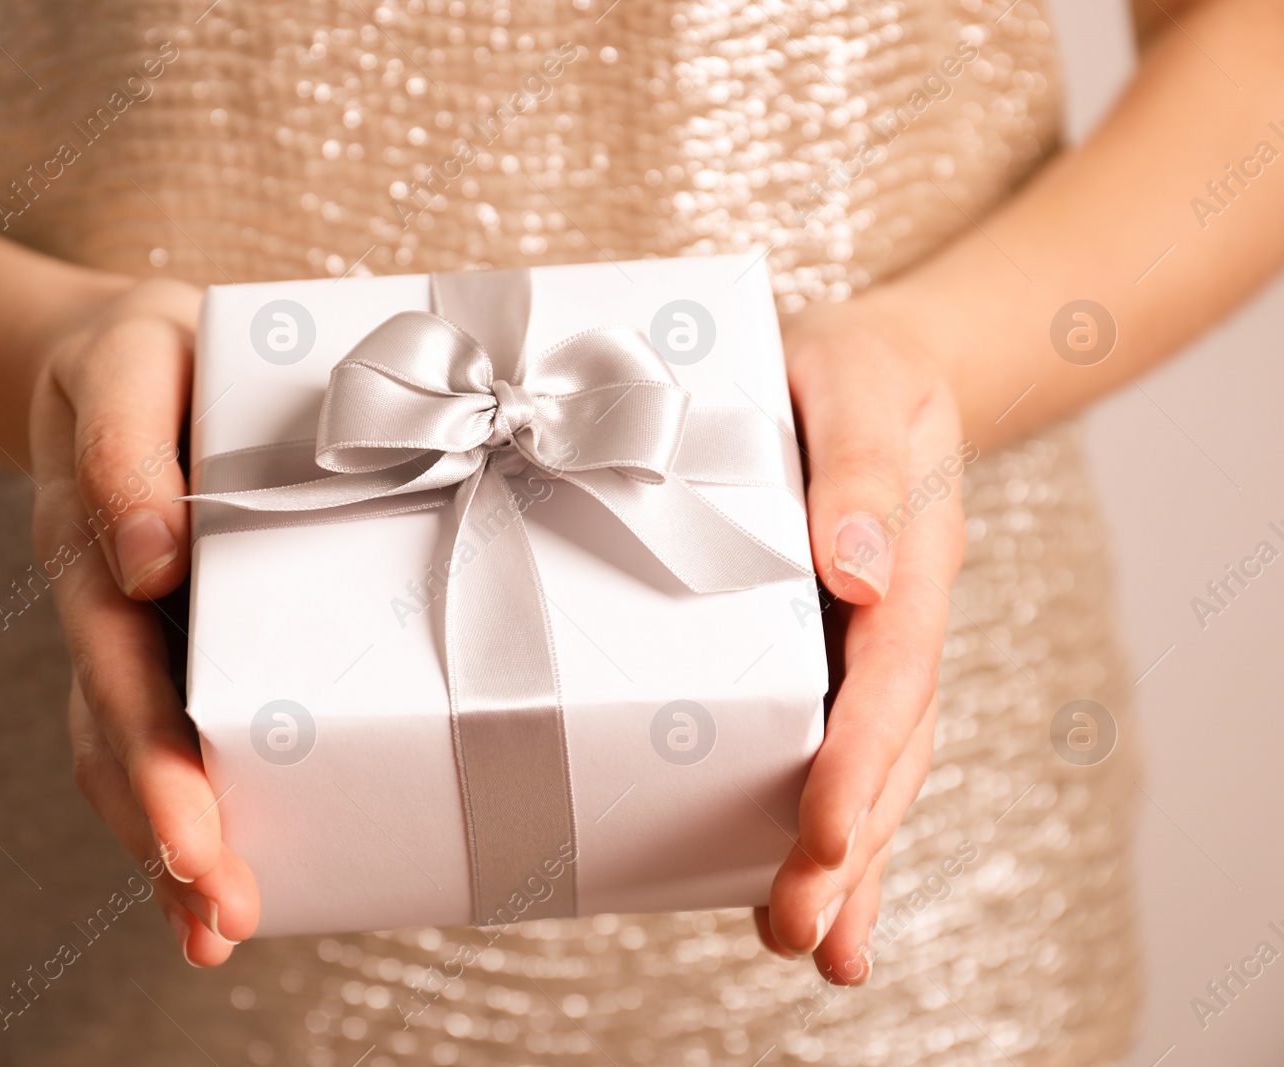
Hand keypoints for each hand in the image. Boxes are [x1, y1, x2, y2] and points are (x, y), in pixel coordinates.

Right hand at [29, 276, 258, 965]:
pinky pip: (167, 733)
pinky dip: (189, 811)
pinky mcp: (171, 643)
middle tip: (220, 911)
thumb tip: (148, 559)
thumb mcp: (135, 355)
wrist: (133, 353)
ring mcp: (134, 630)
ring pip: (134, 752)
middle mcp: (106, 600)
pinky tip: (216, 888)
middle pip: (122, 732)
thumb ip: (126, 442)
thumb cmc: (154, 354)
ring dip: (172, 847)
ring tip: (217, 929)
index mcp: (94, 534)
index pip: (118, 658)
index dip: (153, 749)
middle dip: (170, 827)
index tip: (196, 828)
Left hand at [755, 294, 968, 983]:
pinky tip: (804, 884)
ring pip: (870, 766)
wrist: (865, 366)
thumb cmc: (853, 370)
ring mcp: (867, 645)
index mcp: (912, 560)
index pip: (890, 676)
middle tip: (800, 929)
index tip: (821, 833)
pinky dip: (826, 817)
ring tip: (806, 944)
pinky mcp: (826, 652)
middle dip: (846, 845)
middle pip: (886, 749)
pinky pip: (835, 741)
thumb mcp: (856, 383)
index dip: (856, 757)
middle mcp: (896, 620)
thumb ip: (860, 469)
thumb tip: (864, 575)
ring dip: (843, 860)